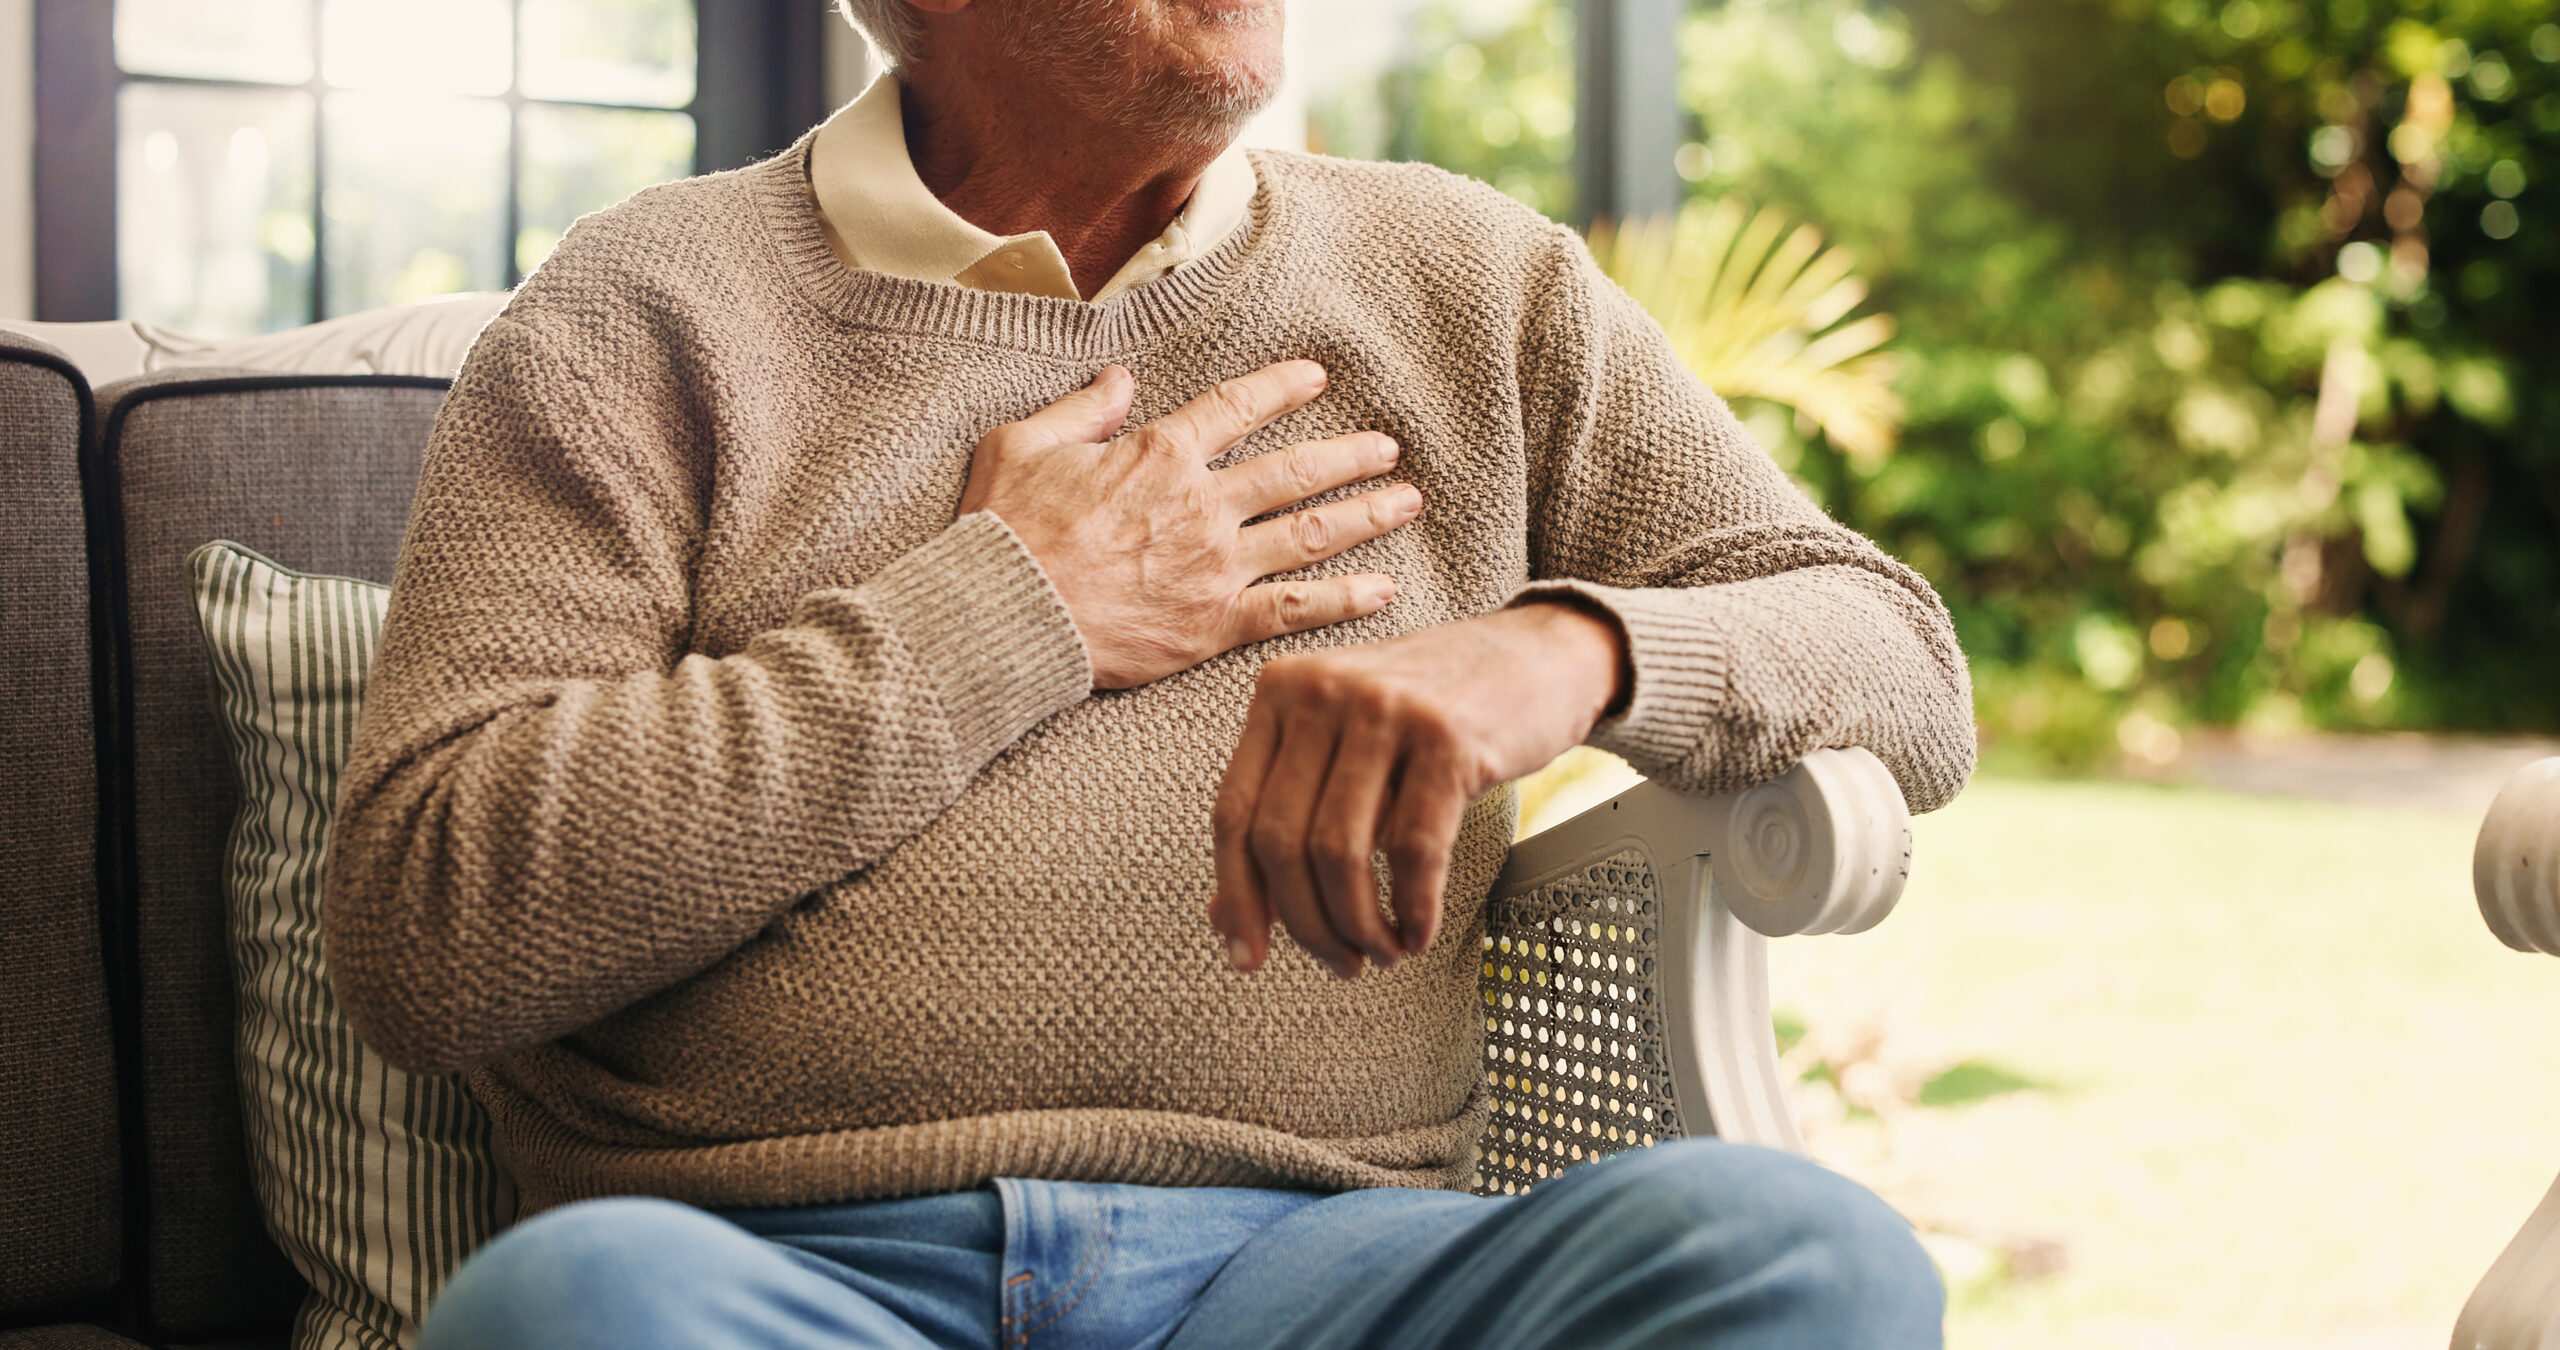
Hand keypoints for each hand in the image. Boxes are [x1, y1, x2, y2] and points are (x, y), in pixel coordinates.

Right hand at [959, 362, 1419, 688]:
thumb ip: (1081, 408)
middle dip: (1349, 455)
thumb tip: (1119, 379)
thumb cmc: (1005, 530)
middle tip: (1388, 448)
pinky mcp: (1216, 623)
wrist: (1006, 615)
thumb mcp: (1023, 443)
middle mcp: (1202, 503)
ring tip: (1407, 502)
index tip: (1317, 378)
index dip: (1282, 387)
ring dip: (1366, 514)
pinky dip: (1345, 598)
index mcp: (1159, 453)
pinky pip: (1296, 608)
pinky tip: (1386, 590)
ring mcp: (1216, 565)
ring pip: (1311, 532)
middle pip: (1295, 470)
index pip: (1237, 407)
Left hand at [1207, 601, 1628, 978]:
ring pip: (1341, 852)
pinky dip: (1413, 909)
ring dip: (1358, 925)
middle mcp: (1322, 691)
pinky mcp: (1447, 738)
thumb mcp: (1347, 745)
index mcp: (1280, 690)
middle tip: (1339, 962)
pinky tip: (1419, 931)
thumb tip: (1226, 916)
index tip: (1245, 956)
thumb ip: (1289, 814)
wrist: (1541, 654)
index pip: (1233, 811)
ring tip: (1382, 952)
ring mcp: (1385, 709)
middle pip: (1281, 840)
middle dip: (1306, 923)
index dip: (1237, 896)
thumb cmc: (1437, 711)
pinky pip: (1413, 850)